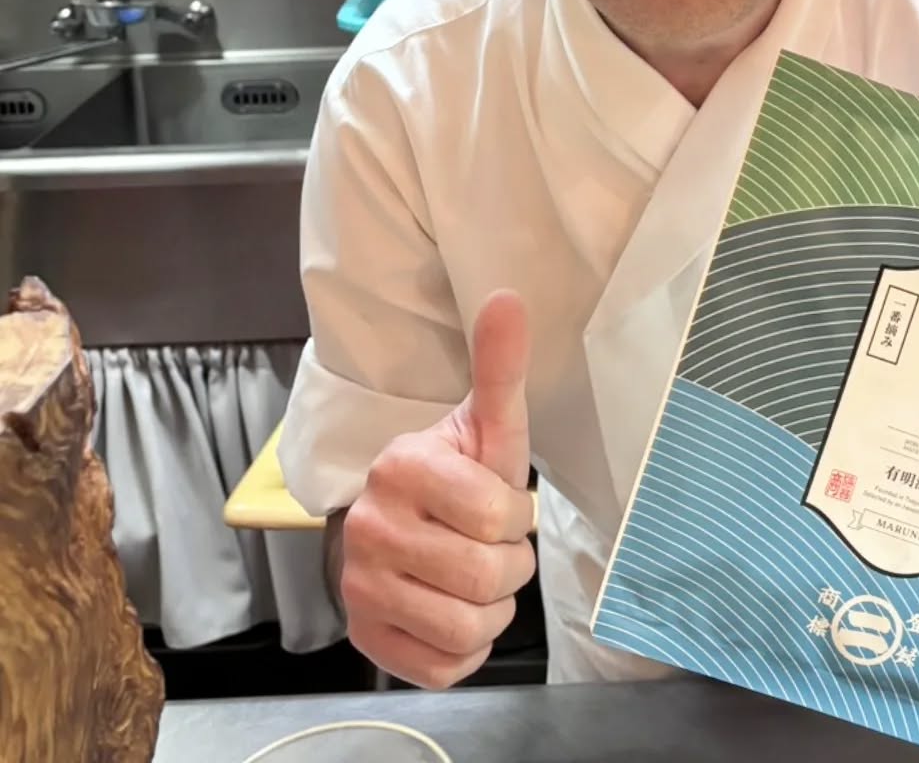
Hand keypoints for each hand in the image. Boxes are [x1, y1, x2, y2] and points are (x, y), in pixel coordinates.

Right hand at [340, 290, 536, 687]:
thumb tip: (509, 296)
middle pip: (486, 575)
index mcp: (401, 467)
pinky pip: (446, 665)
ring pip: (469, 626)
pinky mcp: (366, 638)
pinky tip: (453, 607)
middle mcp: (368, 526)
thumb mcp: (486, 424)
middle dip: (508, 564)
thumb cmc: (456, 474)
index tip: (497, 502)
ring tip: (474, 574)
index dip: (515, 516)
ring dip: (492, 606)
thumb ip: (499, 366)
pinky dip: (468, 645)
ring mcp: (360, 587)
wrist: (400, 523)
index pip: (497, 517)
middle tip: (489, 544)